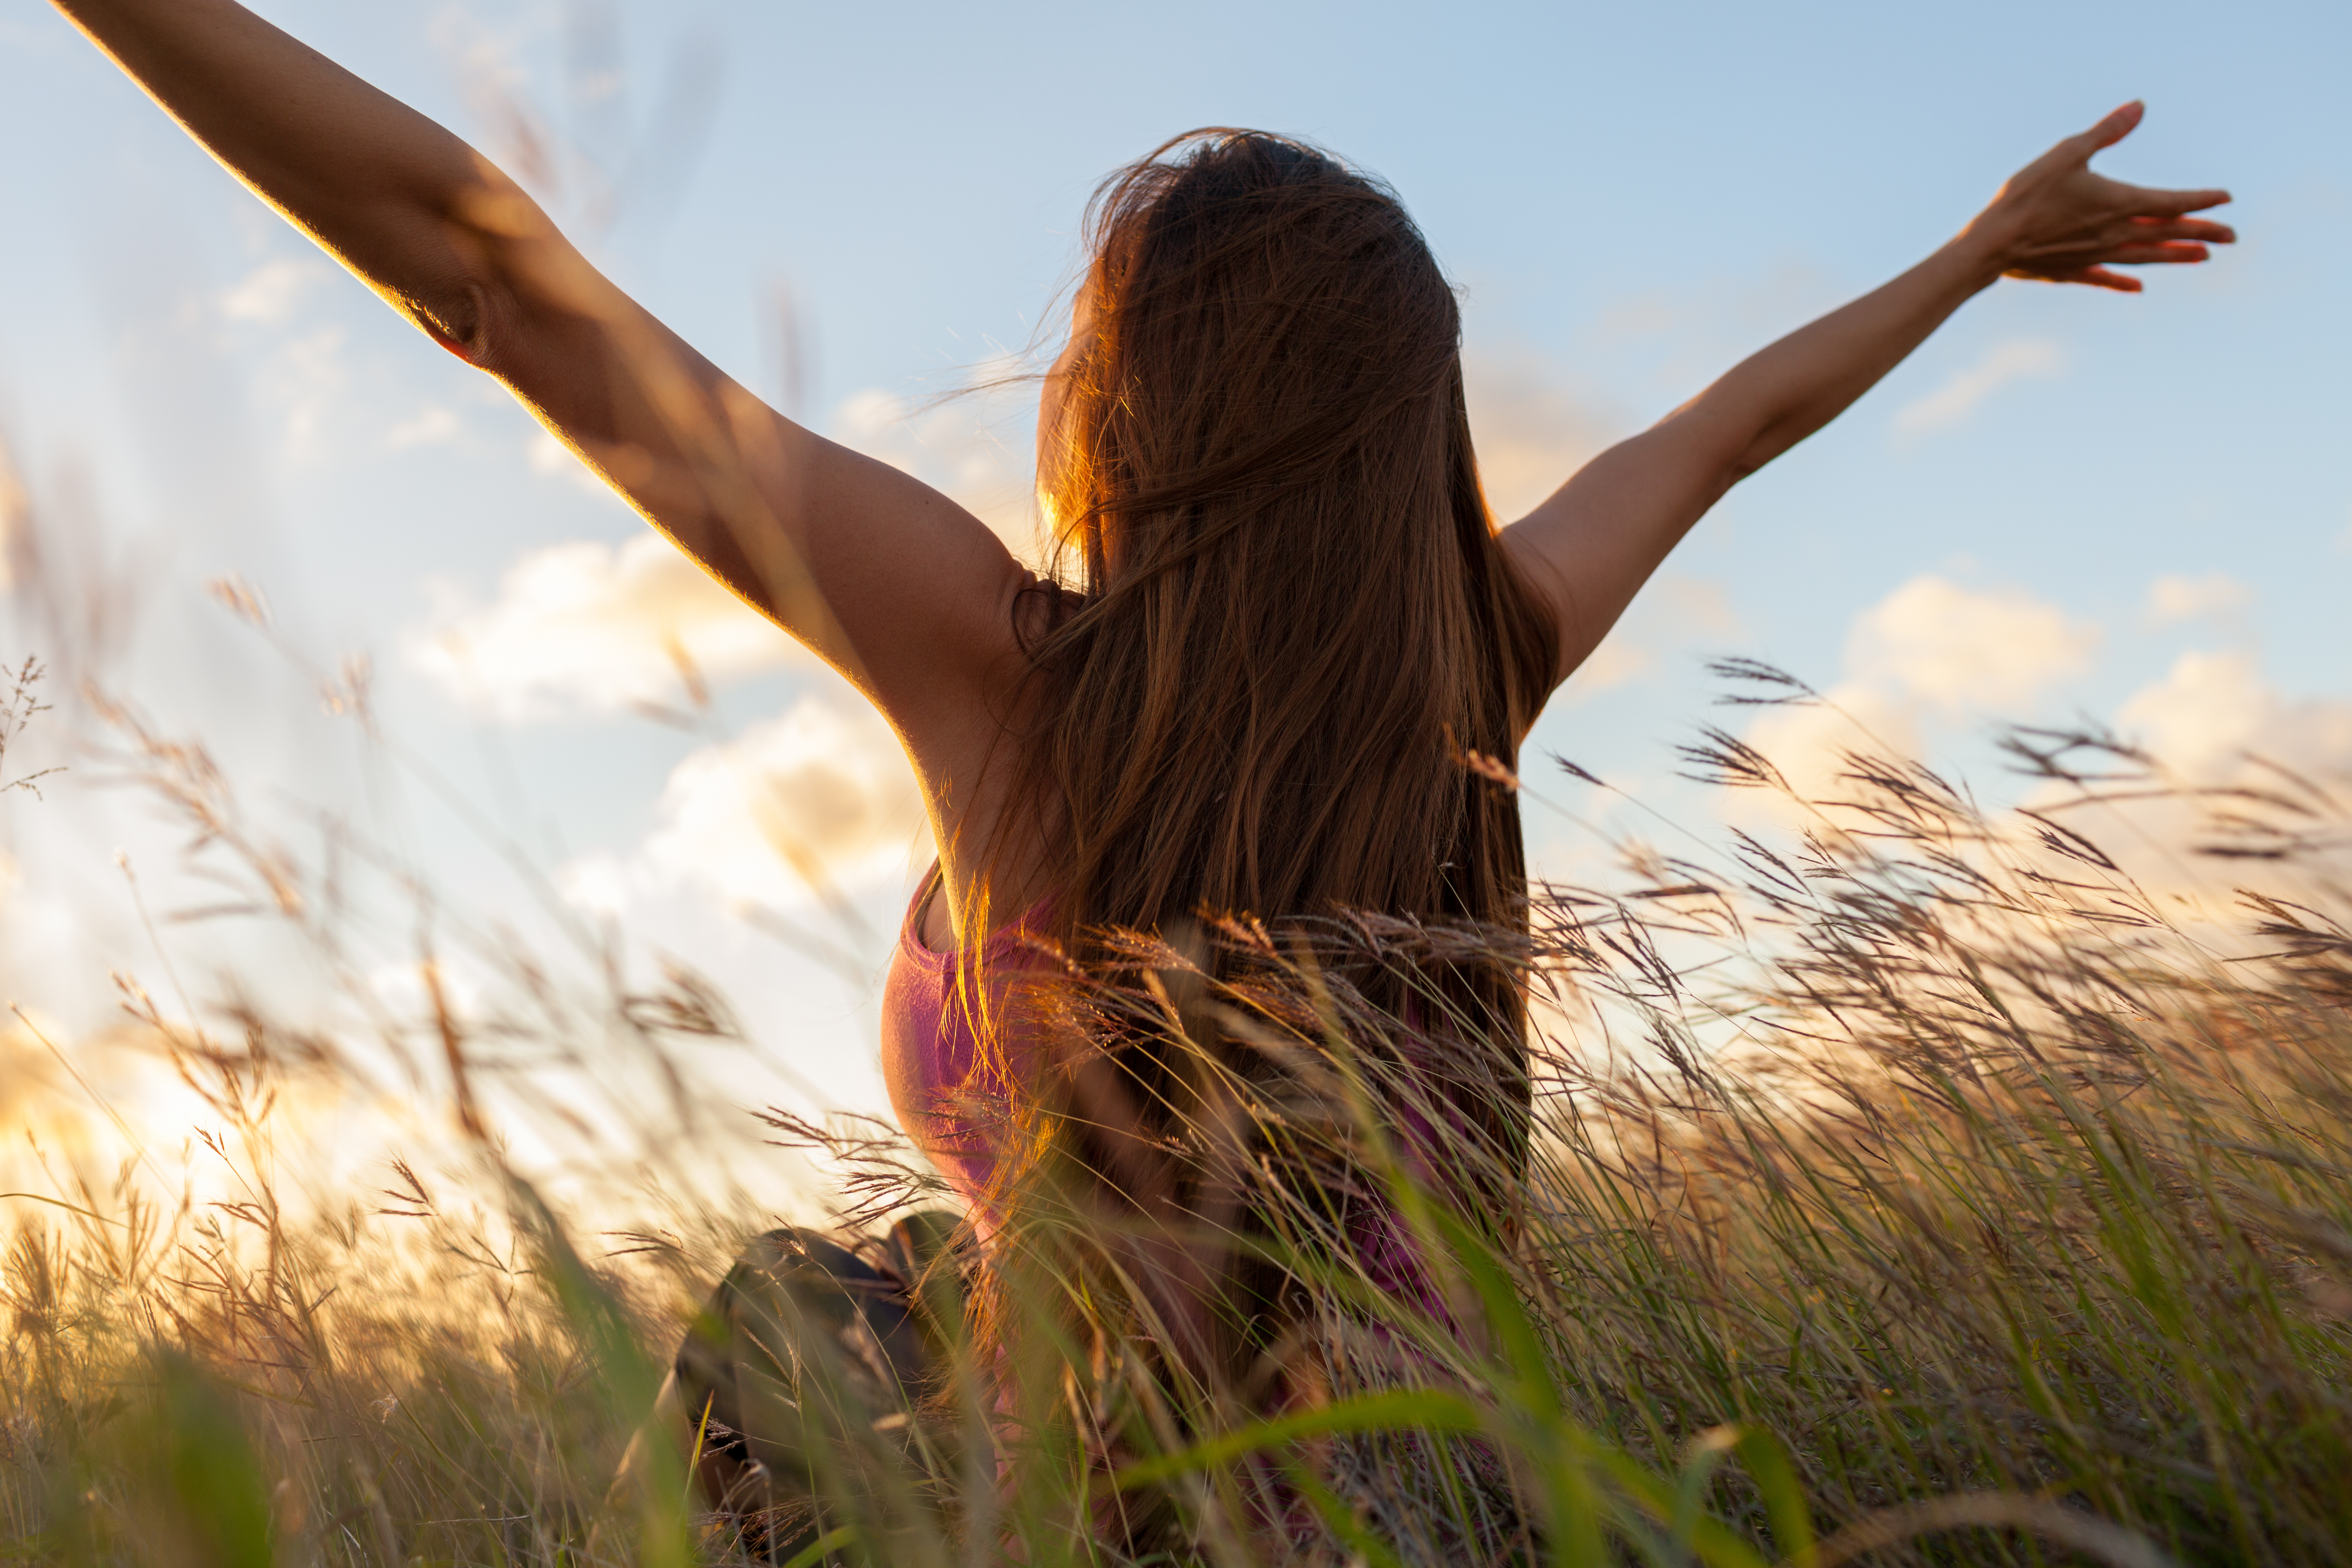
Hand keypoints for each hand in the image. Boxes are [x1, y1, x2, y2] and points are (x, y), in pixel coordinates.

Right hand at [1973, 102, 2233, 292]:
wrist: (1992, 245)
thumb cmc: (2027, 195)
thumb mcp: (2067, 153)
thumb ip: (2106, 132)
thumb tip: (2139, 107)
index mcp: (2118, 203)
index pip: (2172, 202)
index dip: (2202, 199)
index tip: (2226, 197)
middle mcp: (2114, 234)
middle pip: (2167, 233)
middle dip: (2202, 233)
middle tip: (2232, 236)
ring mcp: (2095, 256)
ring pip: (2146, 257)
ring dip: (2176, 256)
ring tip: (2202, 258)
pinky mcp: (2072, 272)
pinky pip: (2106, 278)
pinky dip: (2125, 282)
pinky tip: (2139, 288)